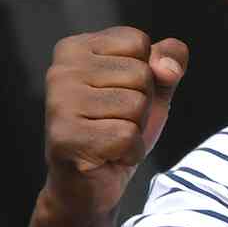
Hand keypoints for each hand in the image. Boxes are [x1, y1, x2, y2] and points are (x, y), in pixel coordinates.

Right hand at [42, 27, 188, 220]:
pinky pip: (127, 136)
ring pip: (136, 105)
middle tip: (115, 123)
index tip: (120, 95)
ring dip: (135, 131)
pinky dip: (129, 153)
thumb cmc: (119, 130)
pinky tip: (108, 156)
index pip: (138, 42)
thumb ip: (167, 63)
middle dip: (142, 106)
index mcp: (76, 48)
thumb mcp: (152, 89)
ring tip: (110, 138)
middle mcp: (61, 69)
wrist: (92, 185)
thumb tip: (168, 67)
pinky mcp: (65, 136)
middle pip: (140, 74)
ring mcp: (59, 102)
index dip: (146, 75)